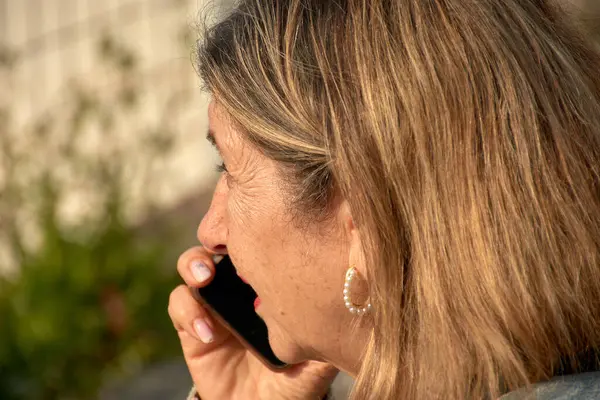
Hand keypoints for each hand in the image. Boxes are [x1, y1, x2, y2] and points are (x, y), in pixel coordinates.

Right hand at [168, 247, 338, 399]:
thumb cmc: (295, 380)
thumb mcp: (318, 357)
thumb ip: (328, 334)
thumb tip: (352, 311)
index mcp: (270, 283)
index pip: (257, 244)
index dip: (251, 230)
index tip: (257, 230)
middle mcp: (239, 286)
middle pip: (221, 244)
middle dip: (217, 237)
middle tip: (223, 249)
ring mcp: (214, 304)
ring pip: (193, 266)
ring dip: (194, 265)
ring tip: (205, 280)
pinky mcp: (192, 329)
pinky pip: (180, 307)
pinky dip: (188, 312)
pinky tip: (208, 332)